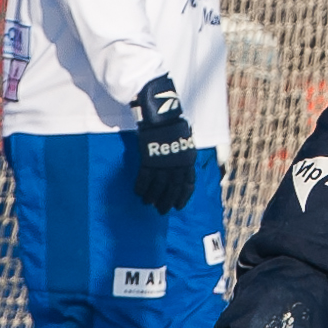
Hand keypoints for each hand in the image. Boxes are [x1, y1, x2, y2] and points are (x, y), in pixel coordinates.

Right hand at [131, 75, 198, 212]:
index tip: (178, 206)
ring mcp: (164, 163)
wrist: (162, 116)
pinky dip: (141, 187)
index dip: (183, 196)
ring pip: (159, 186)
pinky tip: (138, 193)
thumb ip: (184, 154)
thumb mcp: (185, 141)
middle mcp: (178, 164)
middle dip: (167, 201)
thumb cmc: (173, 125)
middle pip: (173, 188)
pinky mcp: (149, 160)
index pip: (188, 184)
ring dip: (153, 197)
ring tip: (148, 203)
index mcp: (189, 160)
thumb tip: (183, 163)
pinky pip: (145, 178)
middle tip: (162, 211)